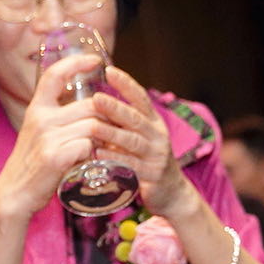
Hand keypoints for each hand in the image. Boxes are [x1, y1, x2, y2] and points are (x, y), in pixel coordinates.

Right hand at [0, 54, 123, 220]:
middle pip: (89, 105)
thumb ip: (58, 119)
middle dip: (108, 116)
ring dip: (105, 137)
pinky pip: (87, 145)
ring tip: (107, 147)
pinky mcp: (55, 156)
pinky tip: (93, 161)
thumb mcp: (38, 133)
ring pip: (93, 125)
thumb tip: (89, 108)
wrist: (15, 193)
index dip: (76, 63)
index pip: (55, 75)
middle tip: (116, 128)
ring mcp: (48, 137)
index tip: (95, 60)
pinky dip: (95, 153)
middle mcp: (41, 119)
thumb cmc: (32, 165)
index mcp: (36, 109)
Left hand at [97, 68, 199, 219]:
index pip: (140, 98)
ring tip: (93, 126)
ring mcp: (156, 156)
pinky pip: (131, 166)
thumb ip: (122, 123)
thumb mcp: (139, 138)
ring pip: (133, 142)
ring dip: (112, 133)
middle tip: (96, 98)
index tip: (109, 71)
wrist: (171, 193)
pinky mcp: (152, 176)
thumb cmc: (147, 161)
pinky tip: (99, 154)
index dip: (126, 84)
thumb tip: (94, 103)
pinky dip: (114, 159)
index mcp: (153, 122)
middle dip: (115, 107)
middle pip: (135, 118)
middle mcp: (157, 136)